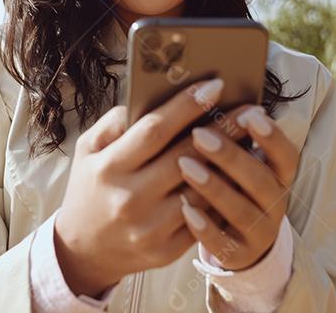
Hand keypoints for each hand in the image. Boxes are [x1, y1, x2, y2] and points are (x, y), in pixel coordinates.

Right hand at [53, 77, 253, 295]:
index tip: (215, 85)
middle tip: (249, 108)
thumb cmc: (91, 188)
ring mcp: (150, 227)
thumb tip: (154, 99)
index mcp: (109, 168)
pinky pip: (204, 217)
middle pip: (186, 156)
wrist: (84, 250)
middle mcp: (129, 198)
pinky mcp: (166, 250)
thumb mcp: (88, 150)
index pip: (154, 130)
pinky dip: (223, 194)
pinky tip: (238, 174)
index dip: (187, 105)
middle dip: (222, 128)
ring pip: (201, 189)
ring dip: (230, 163)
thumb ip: (115, 122)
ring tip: (251, 138)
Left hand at [177, 104, 299, 270]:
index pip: (286, 155)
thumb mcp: (236, 161)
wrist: (234, 239)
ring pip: (241, 210)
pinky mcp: (238, 255)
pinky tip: (185, 208)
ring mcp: (259, 232)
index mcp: (278, 175)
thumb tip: (203, 94)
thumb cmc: (229, 183)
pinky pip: (222, 242)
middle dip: (231, 156)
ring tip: (185, 166)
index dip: (271, 137)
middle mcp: (275, 203)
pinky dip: (204, 225)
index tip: (250, 114)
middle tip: (199, 134)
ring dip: (214, 186)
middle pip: (260, 180)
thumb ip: (228, 135)